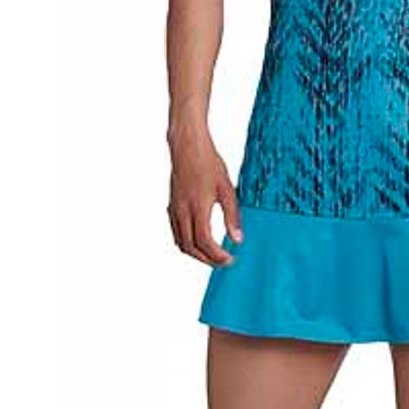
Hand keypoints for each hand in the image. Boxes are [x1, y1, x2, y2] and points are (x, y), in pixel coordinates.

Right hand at [167, 129, 244, 266]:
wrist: (187, 146)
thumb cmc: (207, 163)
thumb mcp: (227, 189)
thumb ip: (232, 215)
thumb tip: (237, 239)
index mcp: (197, 207)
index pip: (204, 241)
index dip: (217, 255)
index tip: (230, 259)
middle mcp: (182, 211)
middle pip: (190, 247)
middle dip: (207, 259)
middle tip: (223, 262)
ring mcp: (174, 209)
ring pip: (180, 242)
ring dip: (196, 254)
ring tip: (213, 255)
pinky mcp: (171, 206)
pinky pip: (176, 232)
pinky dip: (187, 243)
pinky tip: (199, 241)